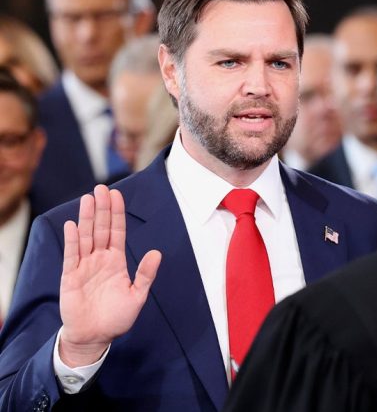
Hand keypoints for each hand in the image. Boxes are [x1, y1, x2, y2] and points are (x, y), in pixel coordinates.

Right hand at [59, 185, 161, 366]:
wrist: (95, 337)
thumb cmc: (116, 318)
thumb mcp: (137, 295)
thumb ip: (145, 274)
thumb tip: (156, 253)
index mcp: (116, 261)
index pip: (117, 232)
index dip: (117, 214)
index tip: (116, 195)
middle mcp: (100, 259)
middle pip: (101, 229)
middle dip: (102, 209)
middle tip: (101, 188)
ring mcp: (84, 266)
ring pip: (86, 237)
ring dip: (87, 218)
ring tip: (88, 199)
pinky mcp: (71, 277)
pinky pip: (72, 255)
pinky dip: (73, 240)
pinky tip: (73, 225)